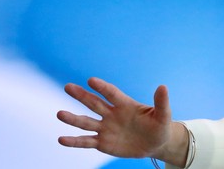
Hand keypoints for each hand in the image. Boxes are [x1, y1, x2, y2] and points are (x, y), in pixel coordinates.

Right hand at [57, 77, 187, 163]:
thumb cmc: (159, 126)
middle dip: (81, 95)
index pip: (111, 93)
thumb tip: (163, 86)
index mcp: (125, 104)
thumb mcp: (163, 115)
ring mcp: (105, 128)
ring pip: (86, 122)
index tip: (91, 80)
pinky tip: (61, 139)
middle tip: (67, 87)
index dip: (102, 87)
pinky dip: (74, 141)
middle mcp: (112, 114)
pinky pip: (86, 142)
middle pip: (94, 103)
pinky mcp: (102, 143)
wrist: (155, 143)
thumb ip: (161, 102)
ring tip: (59, 114)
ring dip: (73, 119)